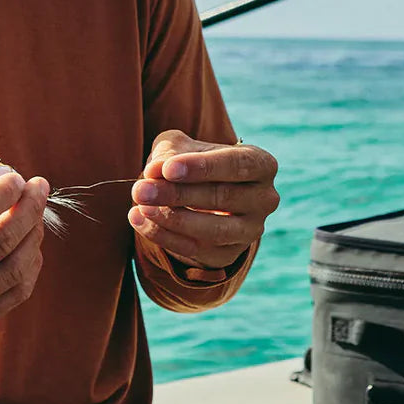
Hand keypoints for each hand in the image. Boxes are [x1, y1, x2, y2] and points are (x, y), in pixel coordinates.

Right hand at [0, 170, 48, 346]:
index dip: (1, 194)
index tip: (18, 177)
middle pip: (0, 245)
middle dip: (28, 210)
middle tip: (38, 188)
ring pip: (14, 272)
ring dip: (33, 237)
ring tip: (35, 215)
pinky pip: (12, 296)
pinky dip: (29, 267)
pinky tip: (29, 246)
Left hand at [129, 130, 278, 281]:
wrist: (196, 195)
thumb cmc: (192, 162)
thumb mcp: (180, 147)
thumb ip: (169, 154)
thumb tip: (155, 172)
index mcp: (261, 164)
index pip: (238, 165)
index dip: (203, 168)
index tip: (167, 169)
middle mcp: (264, 199)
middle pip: (223, 198)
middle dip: (178, 194)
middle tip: (142, 190)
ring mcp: (251, 231)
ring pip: (214, 230)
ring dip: (172, 219)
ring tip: (140, 206)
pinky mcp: (229, 255)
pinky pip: (196, 250)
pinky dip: (164, 237)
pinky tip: (139, 220)